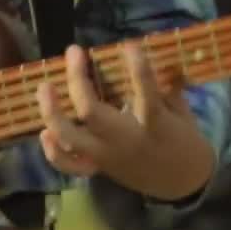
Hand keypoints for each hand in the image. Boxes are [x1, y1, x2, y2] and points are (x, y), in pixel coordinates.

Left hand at [36, 43, 214, 201]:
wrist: (182, 185)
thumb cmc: (185, 142)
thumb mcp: (182, 112)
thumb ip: (167, 87)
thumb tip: (157, 54)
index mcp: (155, 126)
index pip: (146, 95)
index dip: (138, 68)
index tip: (130, 44)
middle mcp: (125, 142)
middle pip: (91, 112)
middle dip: (77, 80)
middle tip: (74, 52)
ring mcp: (107, 157)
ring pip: (70, 137)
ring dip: (52, 111)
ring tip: (45, 86)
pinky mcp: (99, 169)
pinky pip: (69, 165)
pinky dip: (52, 151)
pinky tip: (45, 132)